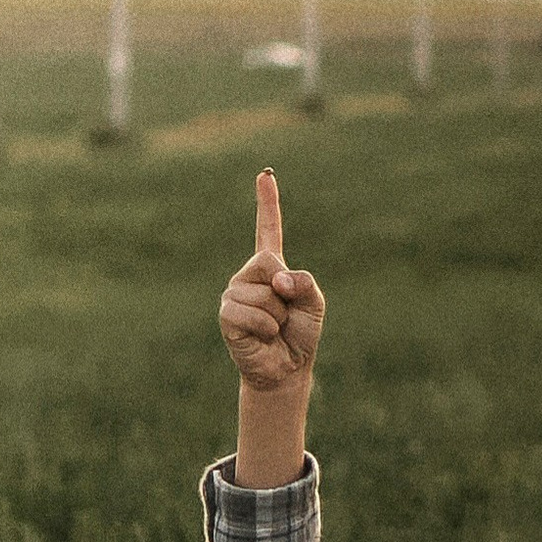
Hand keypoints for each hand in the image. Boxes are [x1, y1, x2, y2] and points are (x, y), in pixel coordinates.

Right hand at [221, 171, 325, 392]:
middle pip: (270, 263)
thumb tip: (278, 279)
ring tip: (274, 328)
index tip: (265, 175)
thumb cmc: (299, 333)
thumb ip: (305, 283)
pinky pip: (253, 312)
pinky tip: (262, 336)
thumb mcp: (315, 303)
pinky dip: (266, 327)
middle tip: (285, 313)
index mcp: (271, 267)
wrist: (287, 367)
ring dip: (279, 315)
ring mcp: (234, 292)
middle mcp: (248, 275)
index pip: (268, 229)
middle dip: (287, 292)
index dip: (267, 202)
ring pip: (265, 292)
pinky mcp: (226, 313)